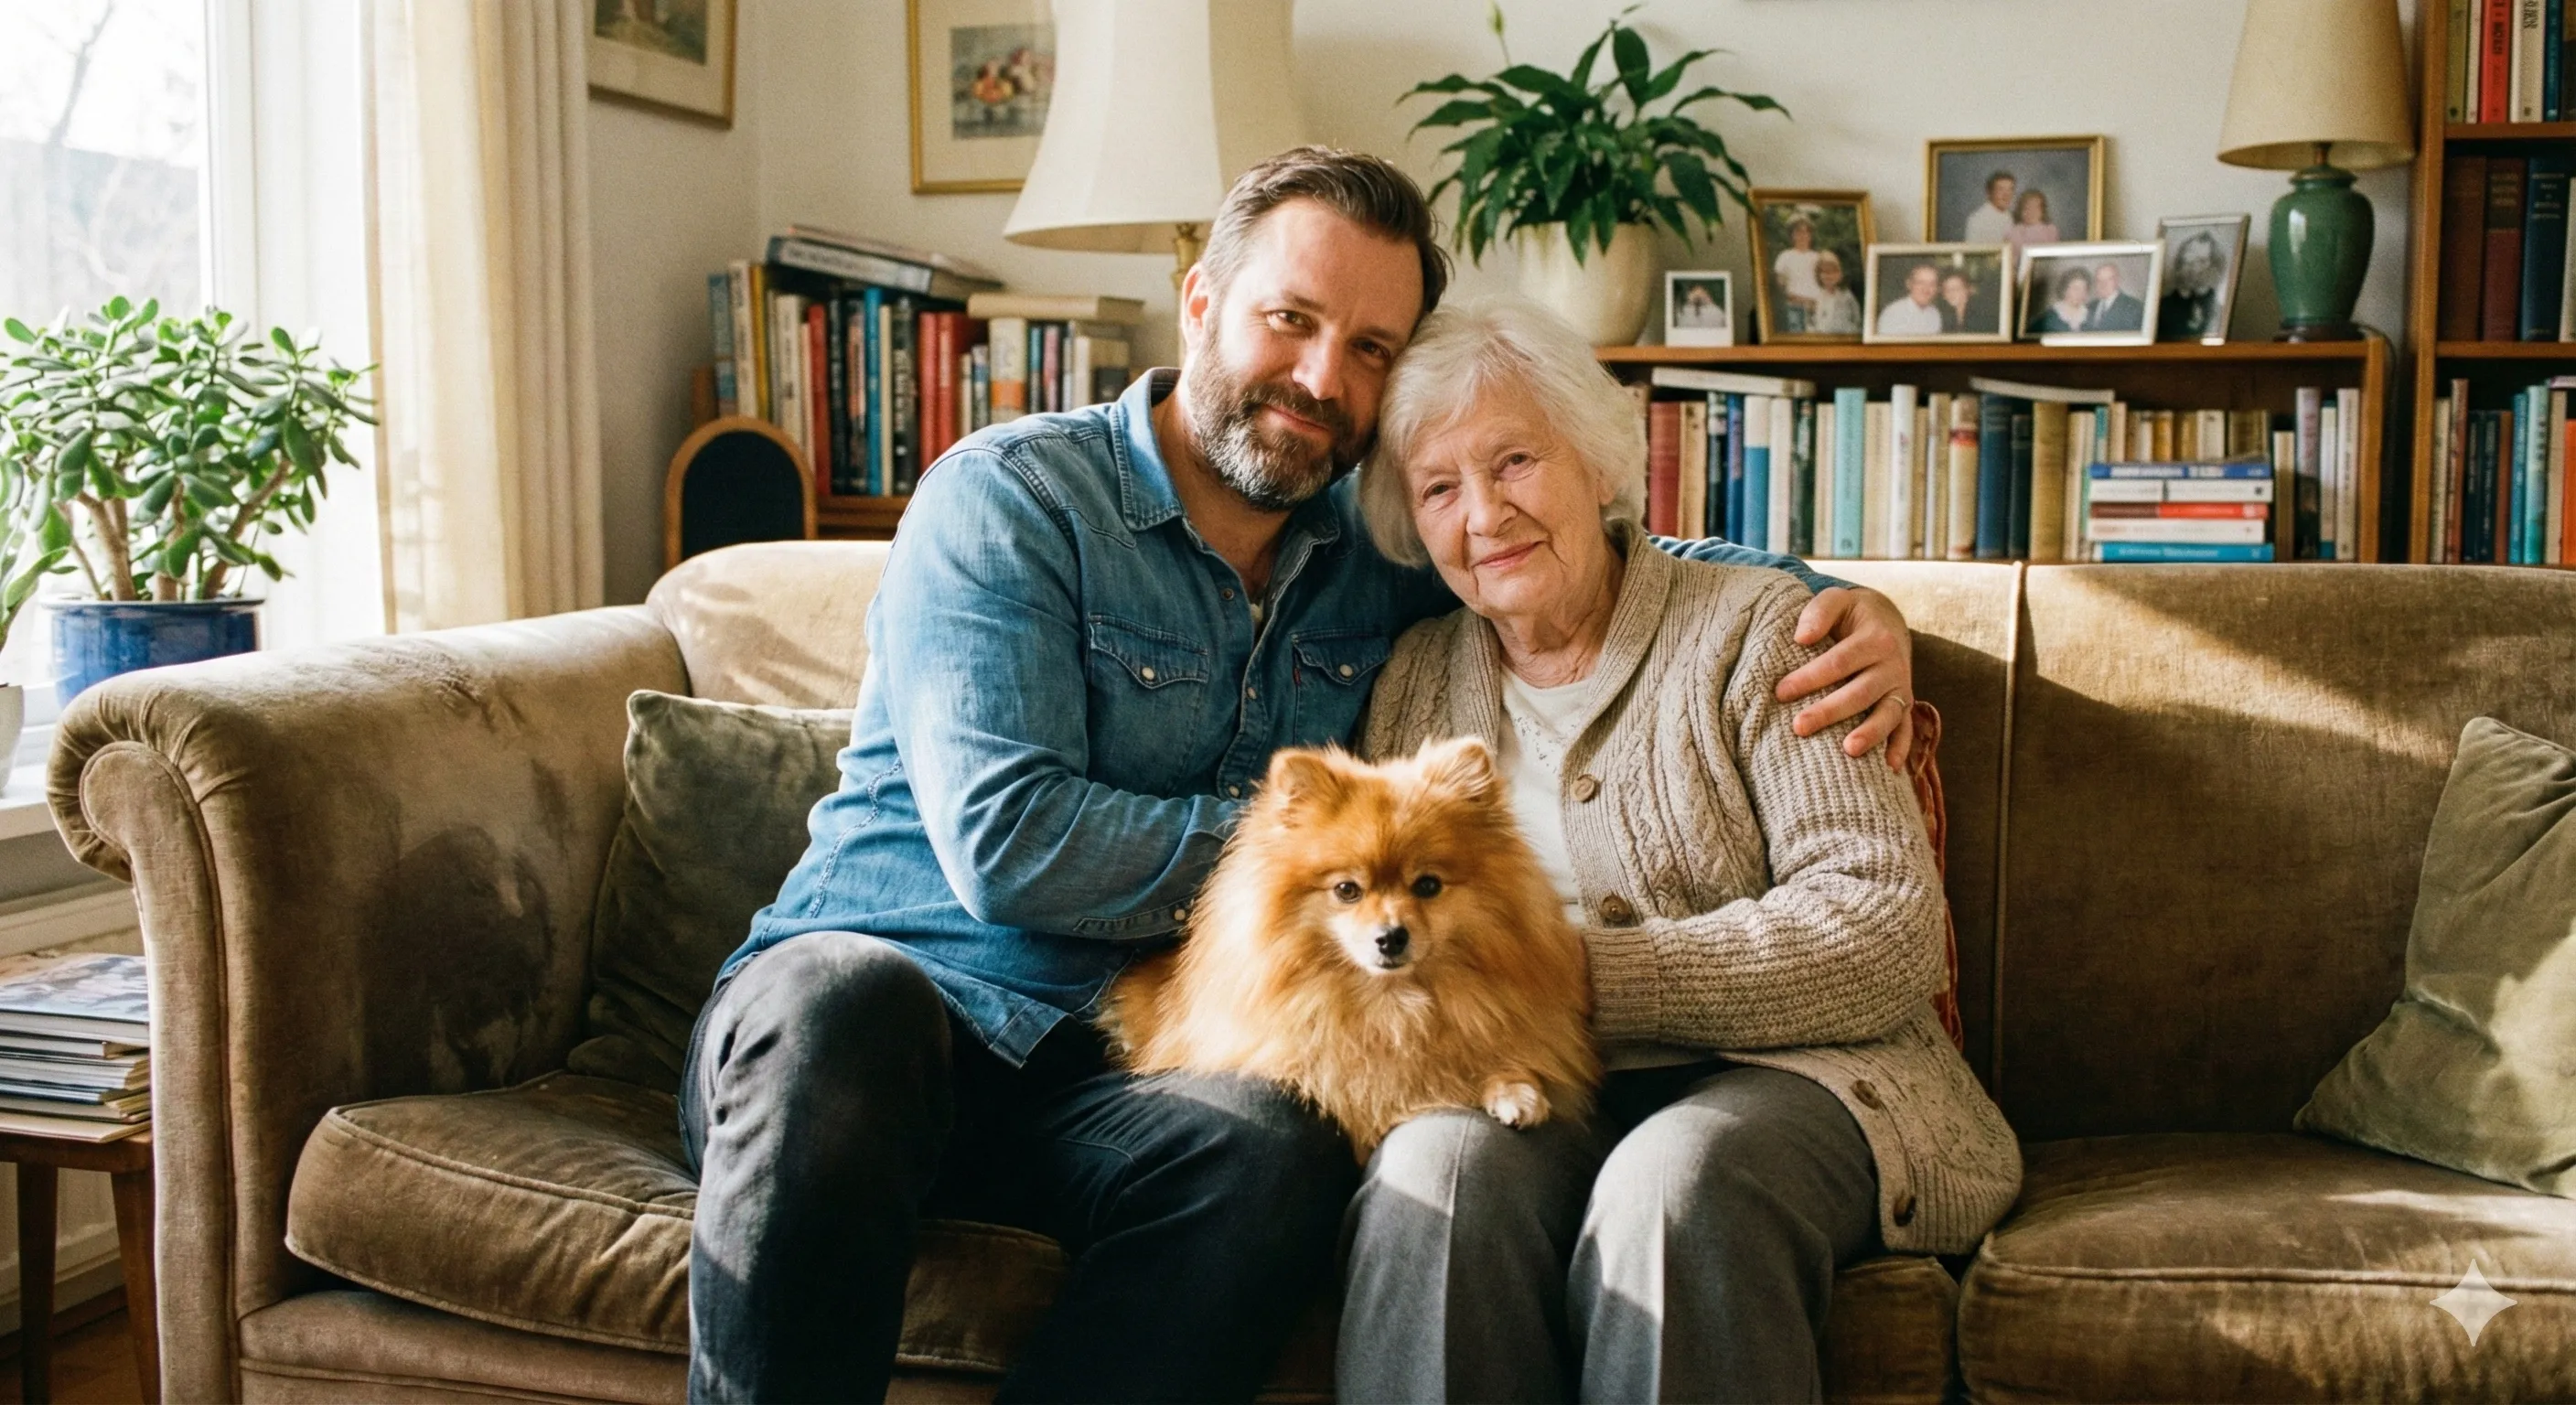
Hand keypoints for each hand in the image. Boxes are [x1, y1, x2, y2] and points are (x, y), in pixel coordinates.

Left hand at [1776, 586, 1916, 769]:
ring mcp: (1901, 687)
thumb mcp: (1837, 601)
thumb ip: (1819, 612)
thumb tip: (1801, 638)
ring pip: (1887, 713)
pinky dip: (1902, 747)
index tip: (1780, 692)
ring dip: (1870, 734)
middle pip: (1859, 692)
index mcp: (1875, 639)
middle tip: (1798, 727)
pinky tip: (1891, 768)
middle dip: (1829, 711)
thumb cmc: (1851, 614)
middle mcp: (1892, 665)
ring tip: (1848, 750)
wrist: (1888, 621)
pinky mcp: (1905, 703)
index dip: (1810, 677)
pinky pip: (1906, 728)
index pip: (1838, 662)